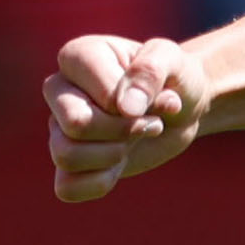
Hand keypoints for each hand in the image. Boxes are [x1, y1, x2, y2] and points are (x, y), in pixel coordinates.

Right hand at [45, 33, 209, 203]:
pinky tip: (120, 164)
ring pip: (66, 156)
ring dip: (115, 154)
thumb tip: (125, 108)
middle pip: (76, 124)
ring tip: (136, 138)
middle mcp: (60, 89)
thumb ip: (149, 72)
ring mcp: (59, 127)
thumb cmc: (175, 77)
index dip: (133, 108)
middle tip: (152, 123)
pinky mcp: (69, 162)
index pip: (97, 94)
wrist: (184, 108)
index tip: (161, 99)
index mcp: (78, 56)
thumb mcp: (174, 60)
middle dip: (124, 132)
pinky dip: (100, 183)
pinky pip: (67, 188)